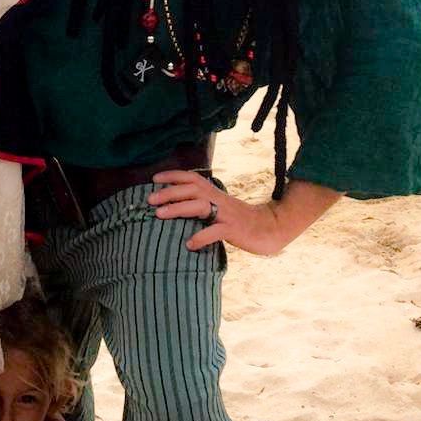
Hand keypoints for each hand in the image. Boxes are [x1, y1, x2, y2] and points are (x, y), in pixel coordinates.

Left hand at [148, 170, 286, 255]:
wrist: (270, 228)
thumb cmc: (241, 220)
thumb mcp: (221, 208)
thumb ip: (204, 205)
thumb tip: (178, 207)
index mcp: (215, 194)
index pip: (192, 178)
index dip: (173, 176)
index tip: (154, 178)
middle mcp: (219, 200)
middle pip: (192, 189)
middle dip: (169, 192)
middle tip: (149, 199)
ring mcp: (227, 214)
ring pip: (200, 206)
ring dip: (178, 209)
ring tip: (160, 215)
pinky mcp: (234, 230)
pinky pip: (216, 231)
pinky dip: (201, 237)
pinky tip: (189, 244)